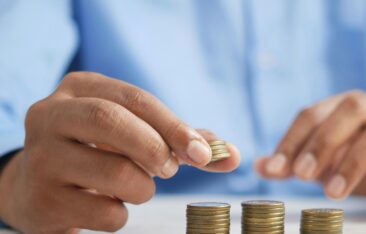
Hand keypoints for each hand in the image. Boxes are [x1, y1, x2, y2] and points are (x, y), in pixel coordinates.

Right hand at [0, 72, 239, 232]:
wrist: (41, 186)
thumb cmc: (100, 152)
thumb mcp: (133, 133)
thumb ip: (181, 141)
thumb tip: (232, 155)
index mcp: (80, 88)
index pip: (135, 98)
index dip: (174, 126)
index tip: (203, 153)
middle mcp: (51, 115)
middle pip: (113, 121)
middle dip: (155, 148)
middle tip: (169, 170)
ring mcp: (41, 157)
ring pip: (115, 173)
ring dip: (143, 188)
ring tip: (136, 187)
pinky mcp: (42, 198)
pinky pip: (103, 212)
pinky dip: (121, 214)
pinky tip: (108, 204)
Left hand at [256, 91, 365, 212]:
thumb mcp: (330, 162)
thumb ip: (297, 162)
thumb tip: (260, 166)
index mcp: (350, 106)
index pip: (314, 112)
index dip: (292, 139)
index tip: (275, 168)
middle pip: (351, 109)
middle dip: (322, 142)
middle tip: (302, 175)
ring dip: (354, 162)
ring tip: (335, 193)